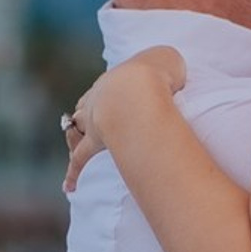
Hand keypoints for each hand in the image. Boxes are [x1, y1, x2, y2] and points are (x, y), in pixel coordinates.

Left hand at [61, 46, 184, 192]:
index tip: (113, 101)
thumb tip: (180, 81)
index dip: (109, 96)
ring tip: (73, 149)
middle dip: (86, 115)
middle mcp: (100, 97)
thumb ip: (172, 72)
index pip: (107, 88)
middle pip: (86, 107)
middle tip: (88, 124)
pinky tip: (70, 188)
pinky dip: (74, 173)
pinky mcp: (95, 141)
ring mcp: (94, 119)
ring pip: (77, 130)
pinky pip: (80, 159)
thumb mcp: (171, 64)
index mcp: (118, 78)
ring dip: (74, 140)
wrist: (141, 86)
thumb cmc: (160, 71)